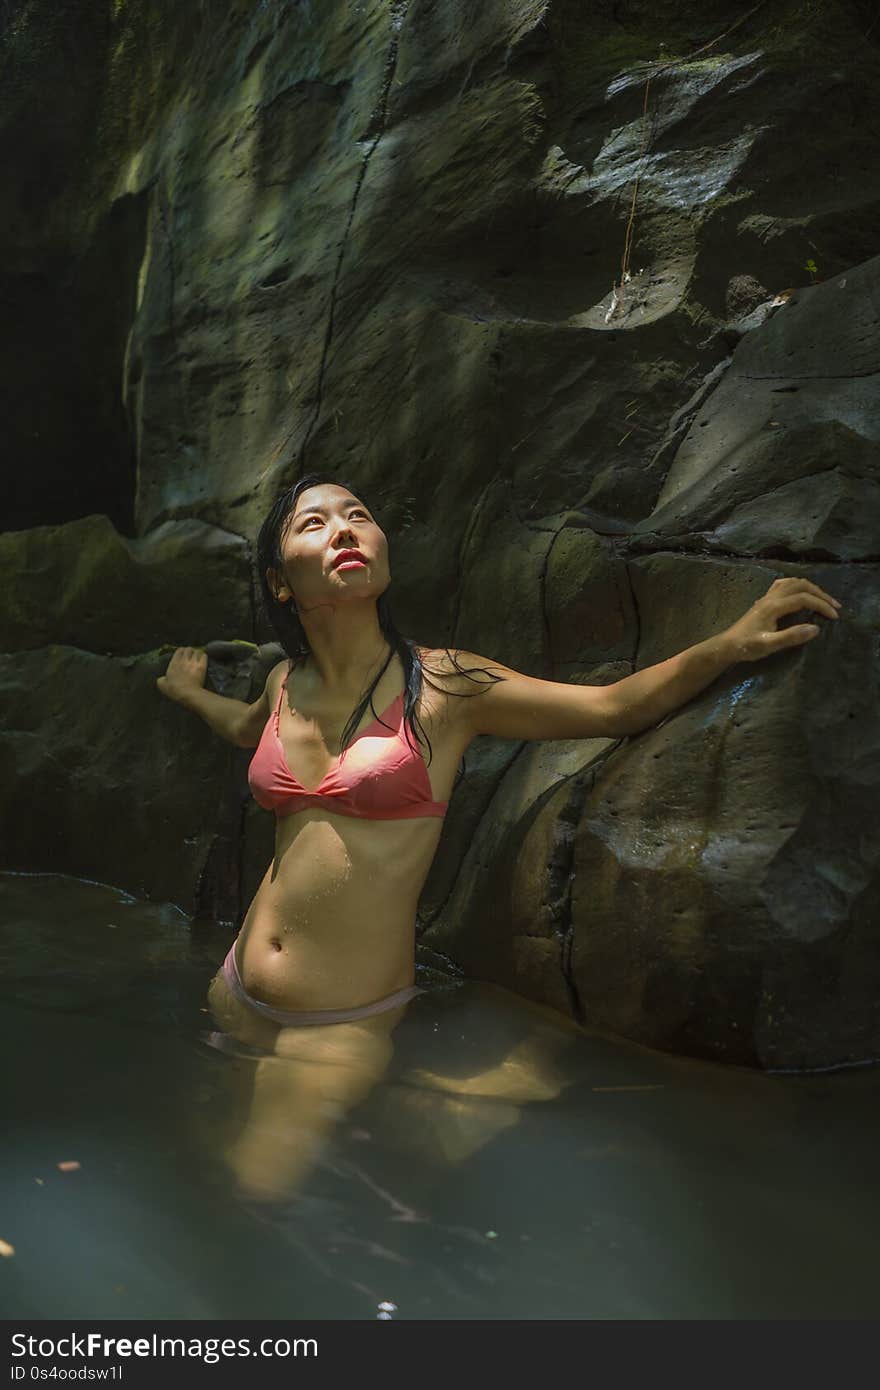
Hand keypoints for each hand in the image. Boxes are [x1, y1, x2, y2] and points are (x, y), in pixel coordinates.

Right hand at [156, 646, 207, 703]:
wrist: (187, 694)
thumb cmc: (174, 690)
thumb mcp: (162, 685)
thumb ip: (161, 679)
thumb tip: (162, 678)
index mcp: (174, 663)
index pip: (179, 650)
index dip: (181, 651)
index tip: (182, 655)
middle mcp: (184, 660)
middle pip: (189, 649)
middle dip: (190, 651)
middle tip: (190, 655)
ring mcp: (194, 662)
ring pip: (197, 651)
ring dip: (197, 653)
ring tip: (197, 657)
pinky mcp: (202, 666)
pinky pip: (204, 656)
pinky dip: (203, 656)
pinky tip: (203, 659)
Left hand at [723, 577, 840, 662]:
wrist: (727, 645)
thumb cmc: (746, 647)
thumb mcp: (769, 645)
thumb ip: (791, 637)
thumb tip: (815, 628)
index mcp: (773, 606)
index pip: (803, 598)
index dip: (821, 605)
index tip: (834, 616)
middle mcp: (771, 597)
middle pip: (800, 585)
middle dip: (820, 593)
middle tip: (834, 606)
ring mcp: (766, 597)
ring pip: (792, 582)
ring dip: (810, 588)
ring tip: (823, 599)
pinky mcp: (764, 601)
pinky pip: (783, 585)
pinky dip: (798, 586)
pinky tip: (802, 594)